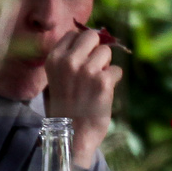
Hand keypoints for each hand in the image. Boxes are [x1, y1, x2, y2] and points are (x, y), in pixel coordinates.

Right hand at [43, 26, 120, 168]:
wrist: (73, 136)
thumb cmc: (66, 109)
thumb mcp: (56, 79)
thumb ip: (68, 59)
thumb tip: (91, 41)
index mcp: (54, 59)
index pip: (73, 34)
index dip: (82, 46)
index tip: (83, 59)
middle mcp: (69, 61)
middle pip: (91, 36)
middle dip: (96, 50)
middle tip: (94, 68)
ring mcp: (86, 70)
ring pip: (106, 52)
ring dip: (106, 66)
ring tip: (97, 83)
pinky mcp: (103, 82)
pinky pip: (117, 70)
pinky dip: (114, 80)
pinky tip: (103, 93)